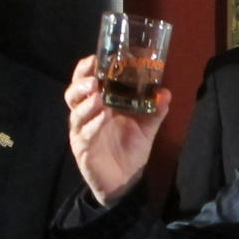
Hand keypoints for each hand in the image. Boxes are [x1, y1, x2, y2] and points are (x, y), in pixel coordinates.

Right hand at [65, 55, 170, 206]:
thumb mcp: (147, 126)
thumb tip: (165, 92)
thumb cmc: (131, 148)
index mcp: (99, 103)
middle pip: (73, 93)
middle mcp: (86, 114)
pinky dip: (93, 124)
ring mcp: (82, 131)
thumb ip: (155, 110)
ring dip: (86, 103)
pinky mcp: (82, 149)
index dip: (86, 68)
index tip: (95, 58)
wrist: (125, 180)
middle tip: (94, 80)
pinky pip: (84, 134)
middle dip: (81, 83)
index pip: (86, 80)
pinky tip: (103, 117)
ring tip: (99, 97)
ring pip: (76, 113)